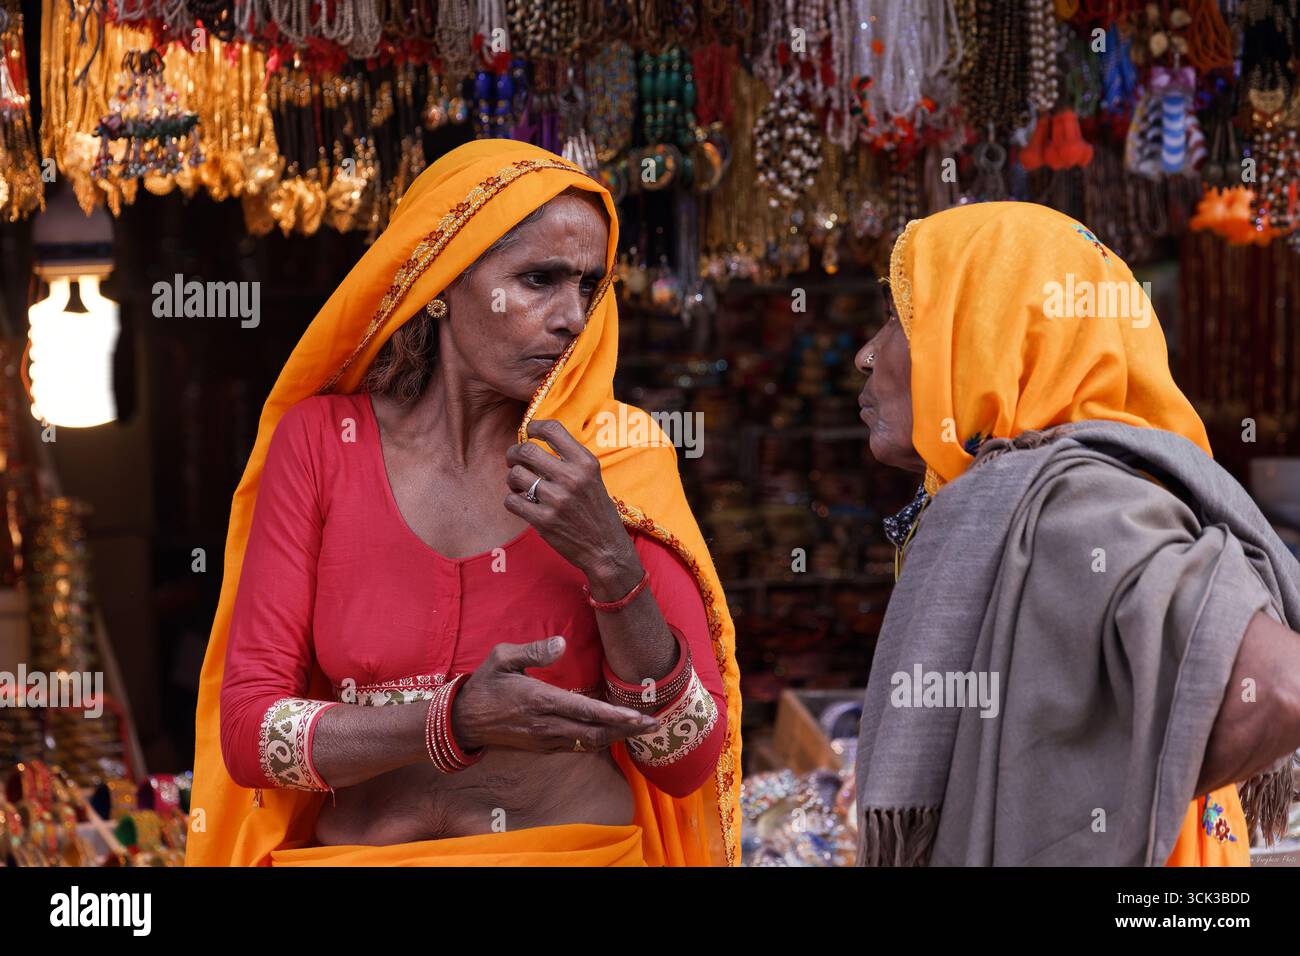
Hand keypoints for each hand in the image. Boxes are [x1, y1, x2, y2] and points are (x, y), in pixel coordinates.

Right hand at [451, 637, 659, 752]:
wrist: (463, 721)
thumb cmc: (484, 685)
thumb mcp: (501, 657)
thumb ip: (533, 650)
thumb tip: (560, 644)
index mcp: (540, 700)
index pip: (585, 711)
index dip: (614, 716)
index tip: (638, 716)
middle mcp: (546, 725)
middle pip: (595, 733)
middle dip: (627, 730)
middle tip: (655, 724)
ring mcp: (545, 740)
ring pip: (588, 743)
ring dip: (617, 737)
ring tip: (641, 729)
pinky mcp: (543, 747)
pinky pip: (576, 747)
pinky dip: (598, 741)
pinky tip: (613, 734)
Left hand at [504, 419, 635, 578]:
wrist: (606, 549)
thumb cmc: (597, 512)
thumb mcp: (592, 478)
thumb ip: (570, 460)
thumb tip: (535, 441)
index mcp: (585, 463)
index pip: (552, 429)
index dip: (534, 426)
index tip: (528, 432)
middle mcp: (572, 478)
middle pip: (527, 450)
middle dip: (514, 453)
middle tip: (514, 459)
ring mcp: (557, 500)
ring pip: (516, 475)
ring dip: (512, 478)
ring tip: (518, 484)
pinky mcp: (544, 520)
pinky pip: (512, 501)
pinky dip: (512, 500)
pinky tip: (521, 502)